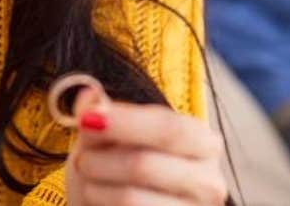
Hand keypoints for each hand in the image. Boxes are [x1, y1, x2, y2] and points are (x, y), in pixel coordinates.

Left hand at [66, 89, 227, 205]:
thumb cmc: (123, 170)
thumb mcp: (114, 137)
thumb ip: (103, 113)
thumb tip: (89, 95)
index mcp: (203, 142)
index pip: (168, 127)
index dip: (126, 122)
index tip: (88, 119)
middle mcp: (208, 180)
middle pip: (146, 164)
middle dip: (103, 158)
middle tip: (81, 158)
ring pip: (130, 197)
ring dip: (95, 185)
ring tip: (88, 179)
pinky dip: (101, 203)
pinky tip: (97, 198)